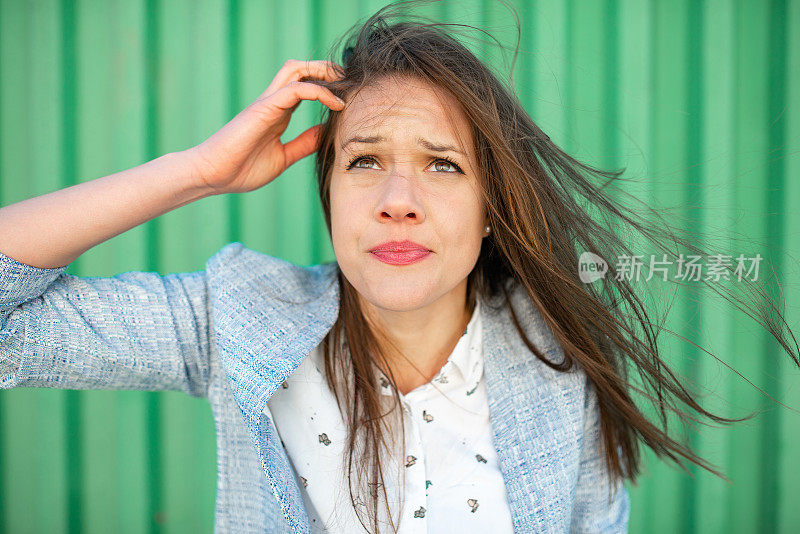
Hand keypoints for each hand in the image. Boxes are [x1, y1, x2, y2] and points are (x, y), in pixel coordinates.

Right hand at [185, 59, 344, 194]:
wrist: (213, 176)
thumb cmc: (242, 170)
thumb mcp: (283, 157)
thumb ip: (304, 143)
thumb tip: (325, 133)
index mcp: (278, 113)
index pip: (305, 87)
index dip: (328, 87)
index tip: (349, 98)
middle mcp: (273, 102)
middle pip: (301, 69)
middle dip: (326, 70)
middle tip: (349, 81)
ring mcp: (268, 103)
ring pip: (297, 70)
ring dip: (324, 72)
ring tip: (345, 85)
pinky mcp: (264, 108)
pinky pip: (296, 89)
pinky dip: (319, 91)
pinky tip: (336, 104)